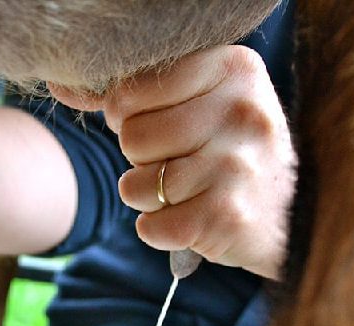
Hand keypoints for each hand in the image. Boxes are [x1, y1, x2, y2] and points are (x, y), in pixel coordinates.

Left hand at [50, 46, 295, 279]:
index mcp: (234, 68)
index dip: (129, 116)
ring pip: (135, 185)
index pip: (129, 91)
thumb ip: (132, 93)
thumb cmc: (232, 152)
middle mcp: (241, 111)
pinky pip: (150, 226)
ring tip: (187, 191)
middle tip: (179, 162)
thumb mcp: (200, 104)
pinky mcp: (227, 217)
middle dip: (142, 159)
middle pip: (129, 137)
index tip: (161, 124)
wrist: (294, 217)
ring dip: (149, 196)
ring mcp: (236, 166)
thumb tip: (60, 83)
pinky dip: (159, 230)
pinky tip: (191, 219)